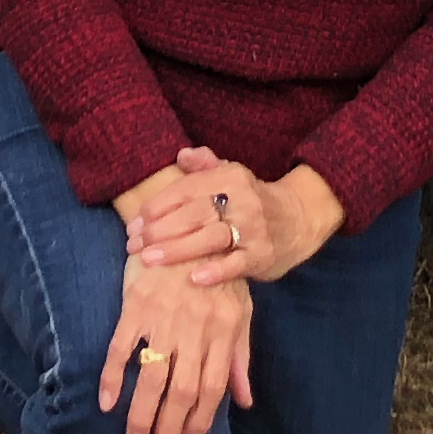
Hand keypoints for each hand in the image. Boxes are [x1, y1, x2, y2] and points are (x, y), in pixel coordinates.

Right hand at [99, 244, 249, 433]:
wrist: (185, 223)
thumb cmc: (215, 274)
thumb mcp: (239, 310)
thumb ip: (239, 357)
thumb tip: (244, 401)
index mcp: (224, 330)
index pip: (212, 389)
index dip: (197, 423)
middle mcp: (196, 327)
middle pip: (182, 390)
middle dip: (167, 429)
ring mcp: (164, 316)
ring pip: (152, 376)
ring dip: (141, 415)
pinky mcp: (136, 303)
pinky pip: (120, 347)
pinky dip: (111, 377)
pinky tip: (106, 403)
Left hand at [129, 148, 339, 288]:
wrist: (298, 219)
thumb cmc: (252, 199)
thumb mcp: (232, 175)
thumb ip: (205, 164)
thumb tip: (181, 155)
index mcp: (230, 176)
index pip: (186, 188)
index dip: (157, 206)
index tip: (135, 223)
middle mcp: (243, 198)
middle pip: (194, 213)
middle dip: (159, 229)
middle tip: (134, 245)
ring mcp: (254, 228)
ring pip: (210, 237)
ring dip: (177, 249)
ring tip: (149, 259)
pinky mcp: (263, 254)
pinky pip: (237, 263)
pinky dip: (216, 271)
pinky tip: (194, 278)